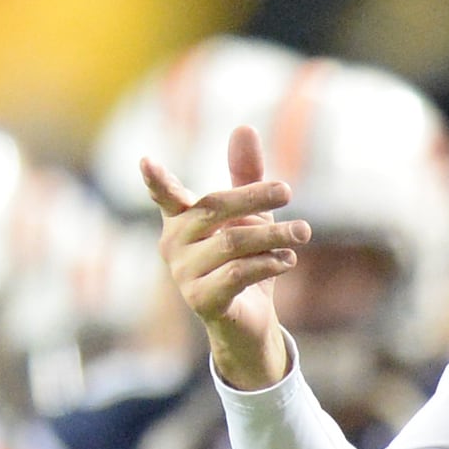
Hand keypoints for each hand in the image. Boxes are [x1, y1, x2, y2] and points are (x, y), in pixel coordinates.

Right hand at [137, 127, 304, 391]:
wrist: (249, 321)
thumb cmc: (245, 259)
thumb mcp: (250, 214)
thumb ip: (245, 174)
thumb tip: (243, 127)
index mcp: (181, 219)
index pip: (166, 195)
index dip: (156, 180)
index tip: (145, 162)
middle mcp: (174, 244)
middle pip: (213, 209)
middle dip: (253, 198)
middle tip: (287, 191)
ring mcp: (184, 274)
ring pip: (232, 243)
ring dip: (273, 235)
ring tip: (303, 232)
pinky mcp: (202, 300)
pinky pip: (237, 274)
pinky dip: (267, 264)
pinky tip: (288, 260)